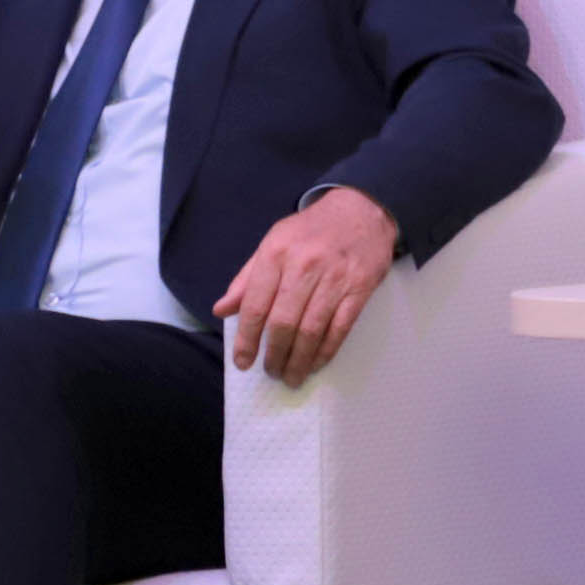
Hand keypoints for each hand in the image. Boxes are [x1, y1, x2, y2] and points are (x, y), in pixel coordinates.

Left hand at [216, 188, 398, 382]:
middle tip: (270, 372)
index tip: (242, 362)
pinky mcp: (360, 287)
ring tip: (291, 376)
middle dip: (274, 355)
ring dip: (298, 361)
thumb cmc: (312, 230)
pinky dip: (325, 352)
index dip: (246, 339)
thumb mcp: (273, 243)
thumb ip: (247, 279)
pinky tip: (315, 363)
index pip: (256, 305)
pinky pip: (340, 328)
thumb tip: (222, 310)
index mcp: (277, 253)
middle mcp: (305, 265)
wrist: (363, 208)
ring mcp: (335, 277)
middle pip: (283, 323)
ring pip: (311, 331)